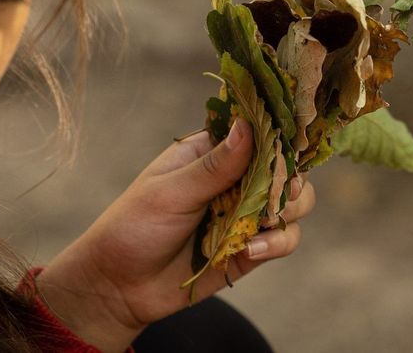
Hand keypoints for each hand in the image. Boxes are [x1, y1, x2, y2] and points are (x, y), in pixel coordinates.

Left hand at [34, 118, 314, 351]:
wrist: (118, 286)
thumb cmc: (134, 226)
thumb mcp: (170, 192)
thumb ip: (215, 166)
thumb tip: (249, 125)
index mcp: (213, 152)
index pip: (258, 131)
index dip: (279, 134)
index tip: (288, 144)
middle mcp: (236, 178)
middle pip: (286, 167)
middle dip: (290, 178)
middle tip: (281, 191)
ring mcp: (245, 213)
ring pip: (294, 203)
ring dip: (288, 210)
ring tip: (263, 222)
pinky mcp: (250, 247)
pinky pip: (284, 239)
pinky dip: (277, 243)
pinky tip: (250, 249)